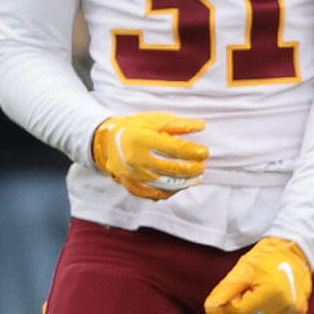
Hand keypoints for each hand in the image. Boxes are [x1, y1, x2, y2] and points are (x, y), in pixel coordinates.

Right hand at [91, 112, 207, 200]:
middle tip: (202, 166)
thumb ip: (178, 124)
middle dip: (191, 169)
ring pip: (164, 184)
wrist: (107, 141)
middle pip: (171, 169)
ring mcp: (133, 175)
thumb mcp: (154, 120)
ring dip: (184, 183)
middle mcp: (136, 159)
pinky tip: (180, 186)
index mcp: (142, 139)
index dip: (192, 152)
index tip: (205, 152)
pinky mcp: (131, 185)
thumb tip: (201, 126)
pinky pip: (153, 194)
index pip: (174, 149)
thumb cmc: (134, 128)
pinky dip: (169, 192)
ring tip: (196, 177)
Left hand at [204, 237, 313, 313]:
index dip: (229, 305)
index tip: (228, 297)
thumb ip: (224, 291)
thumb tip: (209, 310)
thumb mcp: (242, 270)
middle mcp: (287, 304)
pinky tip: (269, 302)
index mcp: (273, 291)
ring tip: (260, 295)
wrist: (294, 251)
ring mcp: (295, 310)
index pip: (239, 312)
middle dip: (244, 309)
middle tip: (248, 291)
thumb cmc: (267, 257)